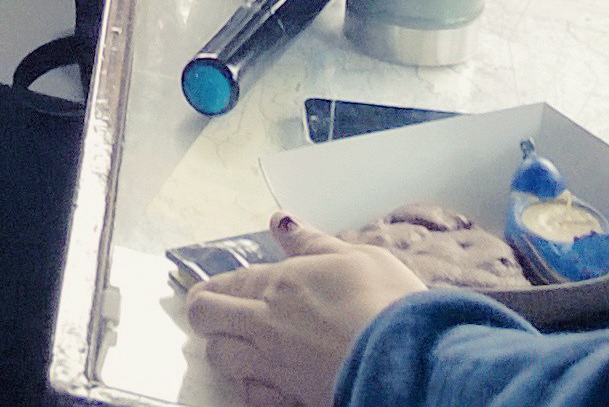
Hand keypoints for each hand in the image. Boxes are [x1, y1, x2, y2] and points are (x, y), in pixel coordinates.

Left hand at [184, 217, 425, 406]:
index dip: (212, 286)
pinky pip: (249, 393)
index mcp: (279, 283)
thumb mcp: (357, 256)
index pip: (224, 282)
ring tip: (241, 346)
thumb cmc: (387, 302)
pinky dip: (250, 386)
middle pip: (205, 317)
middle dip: (205, 313)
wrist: (404, 360)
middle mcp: (264, 323)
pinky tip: (265, 379)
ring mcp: (272, 364)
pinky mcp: (286, 396)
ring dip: (223, 349)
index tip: (212, 290)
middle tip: (218, 314)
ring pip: (218, 357)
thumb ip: (312, 241)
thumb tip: (280, 219)